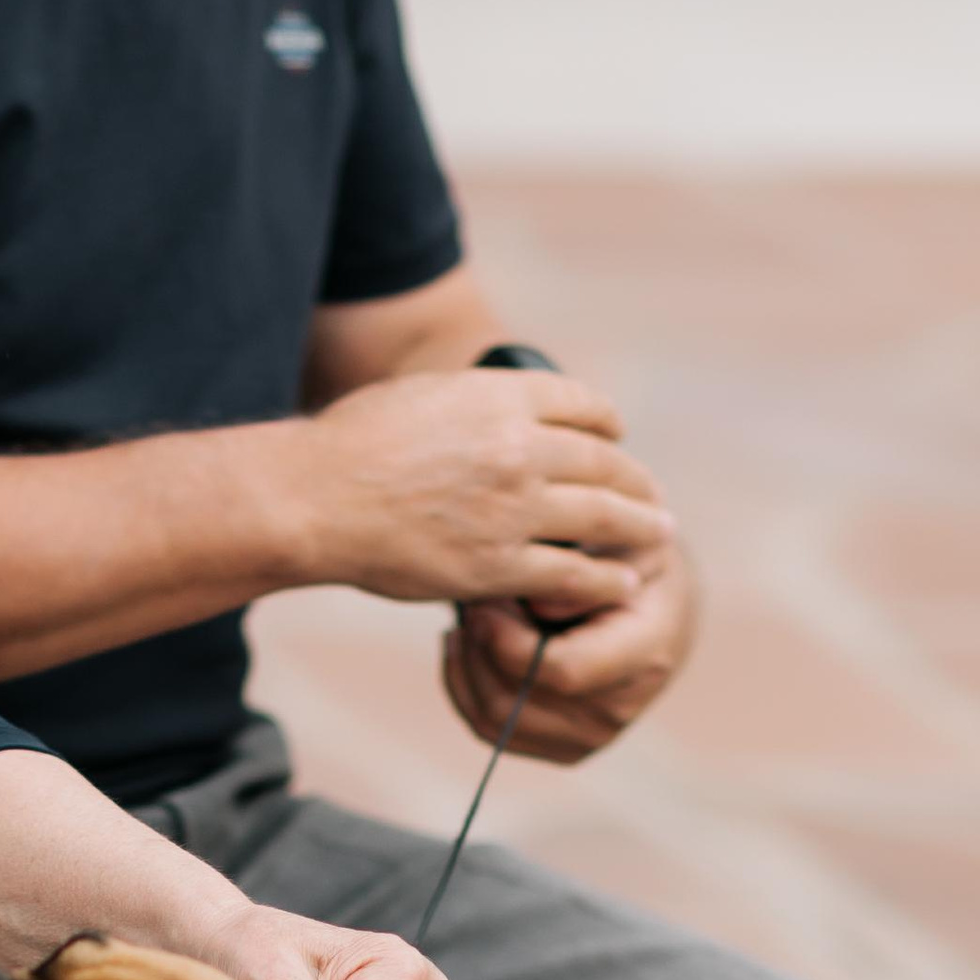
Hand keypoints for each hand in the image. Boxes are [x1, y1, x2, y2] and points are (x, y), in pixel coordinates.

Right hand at [294, 367, 671, 620]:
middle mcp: (520, 447)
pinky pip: (571, 574)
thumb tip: (493, 411)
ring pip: (602, 517)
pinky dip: (604, 579)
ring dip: (640, 527)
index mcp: (502, 397)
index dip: (608, 424)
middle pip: (604, 463)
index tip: (617, 438)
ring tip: (660, 535)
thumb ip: (472, 404)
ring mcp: (515, 508)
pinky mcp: (499, 564)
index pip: (582, 405)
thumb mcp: (423, 396)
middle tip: (654, 494)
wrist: (318, 497)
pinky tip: (623, 583)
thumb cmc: (353, 444)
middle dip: (636, 481)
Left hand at [443, 541, 701, 765]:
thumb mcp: (623, 535)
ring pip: (496, 722)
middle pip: (517, 702)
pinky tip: (469, 644)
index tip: (484, 600)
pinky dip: (467, 687)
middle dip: (481, 650)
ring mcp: (592, 736)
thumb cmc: (632, 557)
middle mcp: (621, 708)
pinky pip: (492, 731)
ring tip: (468, 618)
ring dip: (468, 668)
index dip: (509, 639)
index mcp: (647, 652)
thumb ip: (592, 562)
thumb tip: (540, 604)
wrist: (653, 603)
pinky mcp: (565, 747)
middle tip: (470, 602)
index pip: (563, 670)